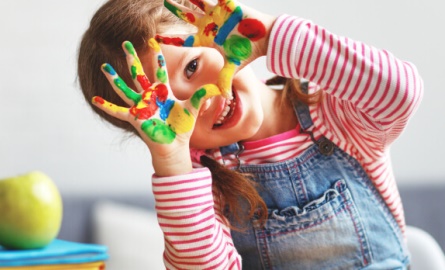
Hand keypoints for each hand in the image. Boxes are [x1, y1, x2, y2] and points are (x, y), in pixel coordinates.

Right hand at [92, 39, 219, 174]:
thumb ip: (202, 97)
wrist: (175, 146)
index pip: (159, 71)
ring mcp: (141, 107)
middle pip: (139, 74)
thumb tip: (218, 88)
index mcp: (163, 93)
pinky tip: (95, 99)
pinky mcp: (135, 118)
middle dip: (132, 59)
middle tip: (125, 44)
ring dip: (114, 78)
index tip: (154, 44)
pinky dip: (106, 106)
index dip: (158, 58)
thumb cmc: (182, 128)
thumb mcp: (193, 109)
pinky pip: (118, 111)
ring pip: (125, 89)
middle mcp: (150, 97)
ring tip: (104, 67)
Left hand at [157, 0, 273, 97]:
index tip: (155, 38)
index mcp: (208, 39)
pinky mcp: (225, 4)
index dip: (170, 39)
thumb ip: (225, 80)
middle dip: (175, 10)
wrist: (265, 38)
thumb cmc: (249, 51)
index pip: (184, 40)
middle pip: (187, 17)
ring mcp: (216, 13)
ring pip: (195, 3)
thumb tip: (223, 98)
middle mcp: (209, 25)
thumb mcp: (233, 67)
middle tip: (163, 3)